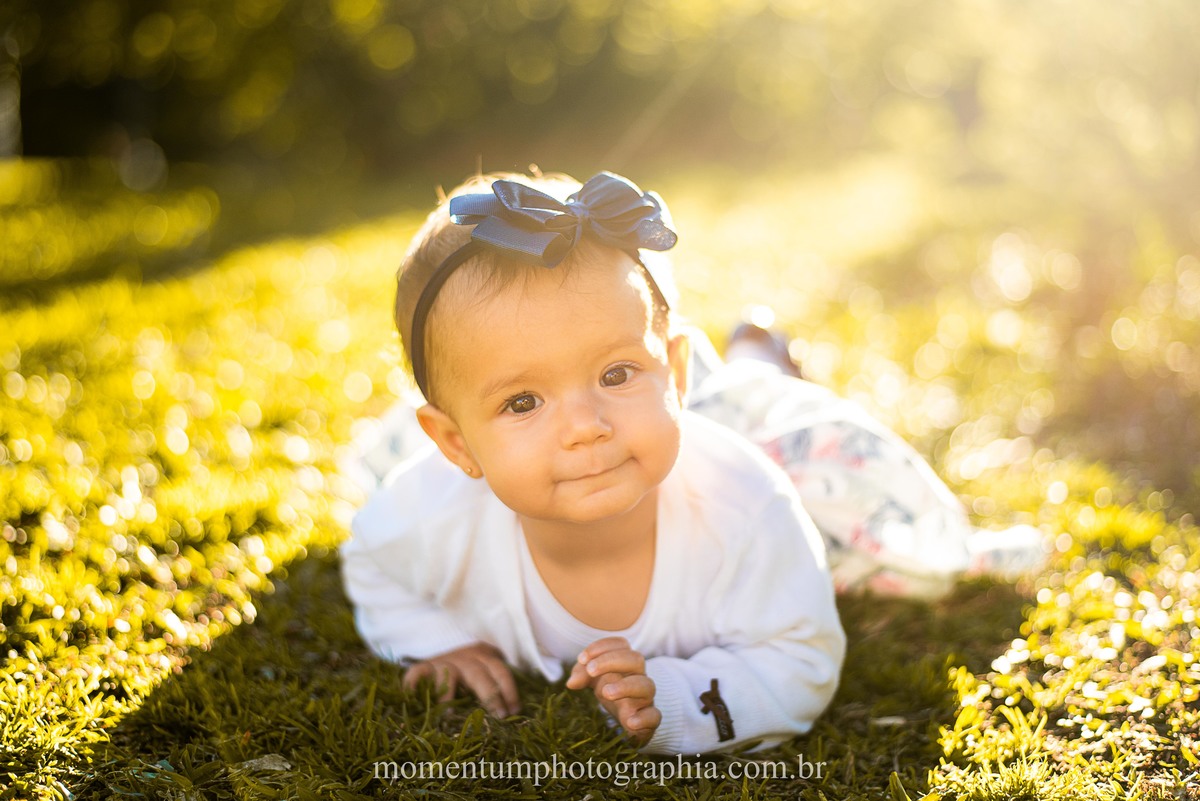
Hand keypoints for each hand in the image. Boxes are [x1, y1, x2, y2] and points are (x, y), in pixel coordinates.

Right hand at [402, 642, 520, 717]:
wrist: (442, 643)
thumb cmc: (469, 671)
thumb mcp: (484, 674)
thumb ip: (495, 688)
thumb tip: (515, 715)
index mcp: (484, 659)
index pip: (500, 671)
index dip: (509, 690)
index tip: (515, 711)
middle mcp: (465, 658)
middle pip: (479, 674)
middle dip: (491, 696)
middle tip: (498, 716)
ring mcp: (443, 662)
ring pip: (449, 674)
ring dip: (450, 694)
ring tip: (450, 716)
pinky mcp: (424, 667)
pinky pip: (417, 673)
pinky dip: (413, 684)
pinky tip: (412, 698)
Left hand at [565, 636, 660, 745]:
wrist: (630, 720)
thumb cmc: (611, 692)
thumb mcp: (594, 680)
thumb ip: (582, 675)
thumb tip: (571, 682)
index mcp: (625, 663)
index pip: (622, 644)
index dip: (603, 647)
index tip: (582, 658)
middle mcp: (638, 677)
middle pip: (636, 659)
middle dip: (612, 660)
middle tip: (591, 670)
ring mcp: (645, 698)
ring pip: (647, 686)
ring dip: (626, 687)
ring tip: (606, 693)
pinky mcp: (649, 720)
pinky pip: (655, 716)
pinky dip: (644, 719)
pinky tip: (630, 722)